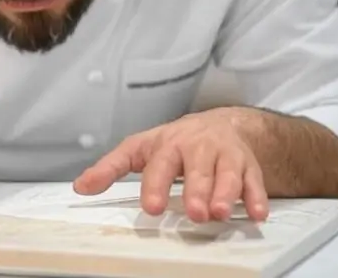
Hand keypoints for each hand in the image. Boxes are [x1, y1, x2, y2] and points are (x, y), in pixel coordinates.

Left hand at [73, 108, 268, 222]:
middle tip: (194, 212)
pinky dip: (257, 197)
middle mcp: (198, 147)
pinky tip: (257, 213)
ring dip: (226, 194)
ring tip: (219, 213)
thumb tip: (81, 186)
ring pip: (227, 174)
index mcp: (168, 144)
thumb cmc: (175, 141)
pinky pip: (255, 181)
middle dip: (196, 191)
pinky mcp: (248, 165)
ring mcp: (225, 155)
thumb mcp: (139, 149)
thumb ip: (110, 168)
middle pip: (198, 169)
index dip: (155, 185)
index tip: (153, 207)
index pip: (160, 165)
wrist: (222, 123)